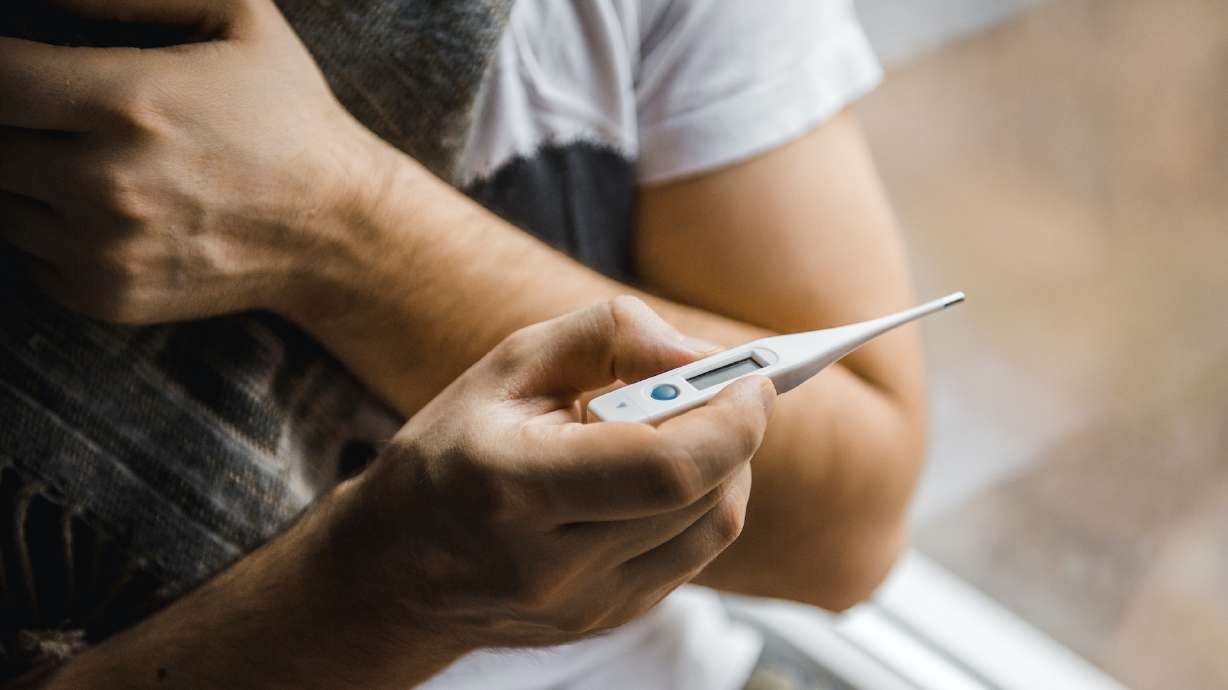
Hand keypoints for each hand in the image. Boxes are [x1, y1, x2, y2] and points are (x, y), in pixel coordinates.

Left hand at [0, 0, 388, 322]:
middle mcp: (106, 183)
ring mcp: (103, 248)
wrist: (336, 231)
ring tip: (88, 159)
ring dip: (26, 175)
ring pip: (1, 201)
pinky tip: (108, 210)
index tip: (23, 65)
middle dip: (16, 120)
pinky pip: (29, 254)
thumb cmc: (286, 115)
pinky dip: (51, 230)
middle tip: (64, 113)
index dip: (2, 65)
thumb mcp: (239, 16)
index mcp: (130, 104)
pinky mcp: (106, 294)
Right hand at [330, 297, 776, 647]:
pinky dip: (700, 504)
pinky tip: (662, 476)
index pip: (667, 468)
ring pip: (712, 531)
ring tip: (689, 428)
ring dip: (726, 467)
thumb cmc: (450, 452)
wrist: (394, 570)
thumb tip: (699, 355)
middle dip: (735, 431)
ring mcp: (584, 606)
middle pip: (701, 496)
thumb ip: (606, 336)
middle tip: (726, 389)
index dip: (731, 420)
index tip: (756, 379)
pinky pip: (692, 556)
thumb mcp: (507, 367)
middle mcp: (552, 565)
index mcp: (515, 488)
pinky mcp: (606, 621)